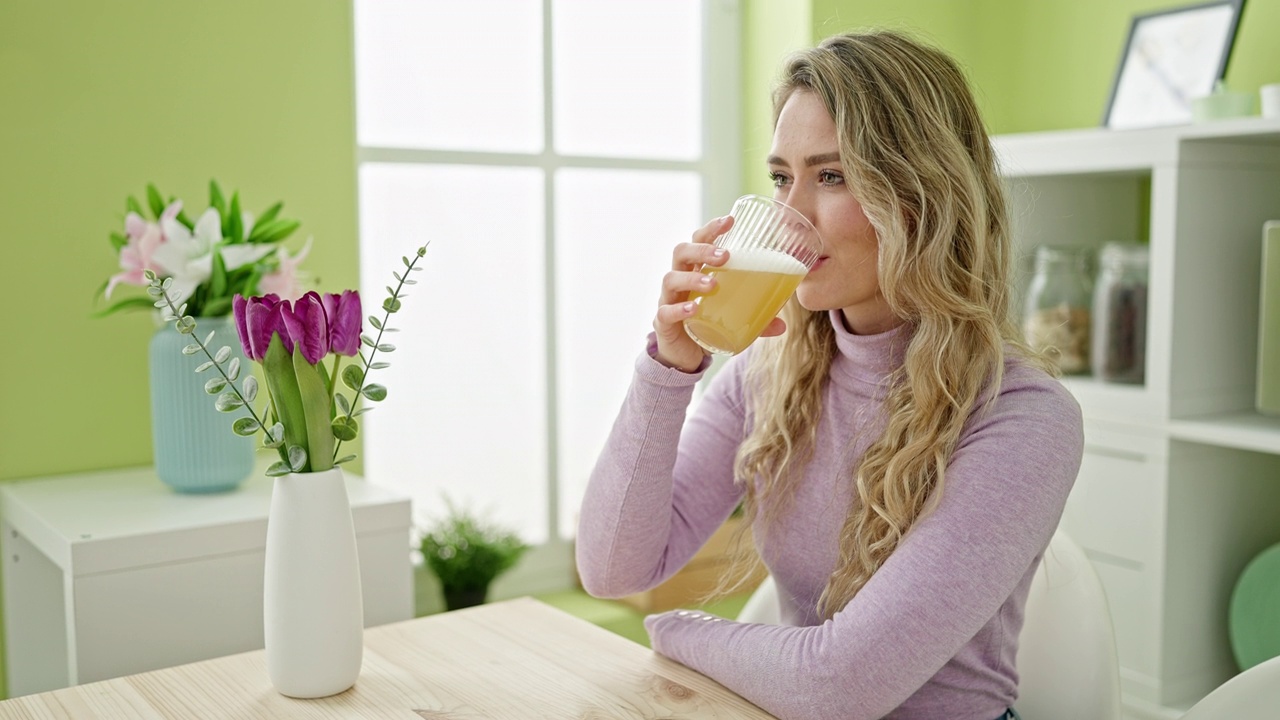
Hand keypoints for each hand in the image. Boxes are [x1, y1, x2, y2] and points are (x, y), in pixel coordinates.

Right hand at [653, 216, 785, 371]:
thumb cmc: (706, 324)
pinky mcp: (663, 323)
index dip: (711, 229)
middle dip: (702, 250)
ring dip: (692, 278)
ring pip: (671, 279)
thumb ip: (756, 319)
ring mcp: (668, 300)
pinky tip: (693, 309)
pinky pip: (665, 312)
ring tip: (712, 284)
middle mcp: (679, 280)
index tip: (730, 220)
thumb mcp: (733, 318)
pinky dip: (678, 309)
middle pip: (682, 252)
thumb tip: (782, 325)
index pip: (699, 241)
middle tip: (725, 257)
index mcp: (695, 270)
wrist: (682, 355)